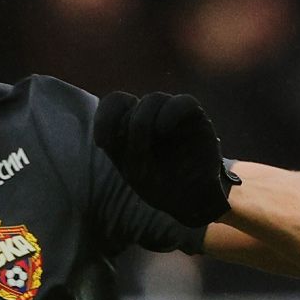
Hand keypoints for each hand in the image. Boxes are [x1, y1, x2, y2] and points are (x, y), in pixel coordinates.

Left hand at [91, 91, 239, 226]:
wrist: (191, 200)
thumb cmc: (159, 185)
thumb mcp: (134, 170)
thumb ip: (124, 144)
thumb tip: (129, 120)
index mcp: (129, 125)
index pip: (114, 103)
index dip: (104, 117)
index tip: (103, 143)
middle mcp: (150, 115)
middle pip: (130, 103)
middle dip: (127, 129)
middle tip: (135, 155)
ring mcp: (172, 114)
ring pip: (153, 99)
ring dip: (144, 121)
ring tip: (149, 145)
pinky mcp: (196, 118)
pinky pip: (183, 102)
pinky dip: (170, 112)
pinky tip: (163, 130)